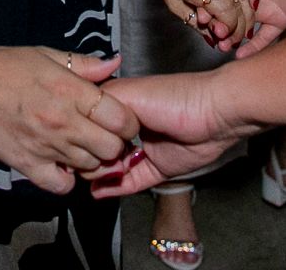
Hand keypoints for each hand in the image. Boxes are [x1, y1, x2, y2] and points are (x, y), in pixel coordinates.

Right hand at [0, 49, 135, 194]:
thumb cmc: (0, 66)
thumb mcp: (45, 55)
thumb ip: (84, 64)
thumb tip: (115, 63)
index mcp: (71, 90)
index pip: (121, 118)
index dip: (128, 121)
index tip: (120, 118)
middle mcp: (63, 122)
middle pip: (112, 148)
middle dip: (114, 143)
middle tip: (104, 134)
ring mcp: (45, 146)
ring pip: (91, 167)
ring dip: (92, 159)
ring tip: (81, 145)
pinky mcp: (27, 165)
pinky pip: (61, 185)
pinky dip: (66, 178)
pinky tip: (60, 162)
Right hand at [87, 72, 248, 197]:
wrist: (215, 114)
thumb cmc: (176, 96)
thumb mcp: (130, 94)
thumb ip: (102, 106)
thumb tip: (79, 119)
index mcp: (122, 105)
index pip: (91, 123)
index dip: (80, 133)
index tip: (70, 140)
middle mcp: (131, 127)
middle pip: (99, 148)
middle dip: (90, 157)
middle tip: (90, 160)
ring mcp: (145, 149)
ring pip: (113, 168)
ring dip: (101, 174)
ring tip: (95, 174)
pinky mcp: (158, 168)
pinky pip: (132, 182)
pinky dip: (114, 188)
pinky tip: (98, 190)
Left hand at [149, 0, 255, 48]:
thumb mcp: (174, 3)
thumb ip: (196, 23)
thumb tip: (217, 40)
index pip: (225, 12)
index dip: (228, 29)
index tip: (223, 36)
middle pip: (237, 7)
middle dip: (238, 28)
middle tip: (230, 40)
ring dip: (247, 16)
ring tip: (239, 29)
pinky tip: (250, 9)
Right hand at [185, 0, 285, 56]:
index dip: (206, 5)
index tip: (196, 15)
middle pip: (228, 13)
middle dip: (217, 25)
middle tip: (209, 35)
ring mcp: (264, 7)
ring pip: (243, 28)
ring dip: (232, 39)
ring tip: (221, 48)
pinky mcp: (280, 19)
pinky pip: (265, 38)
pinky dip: (253, 48)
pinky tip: (239, 56)